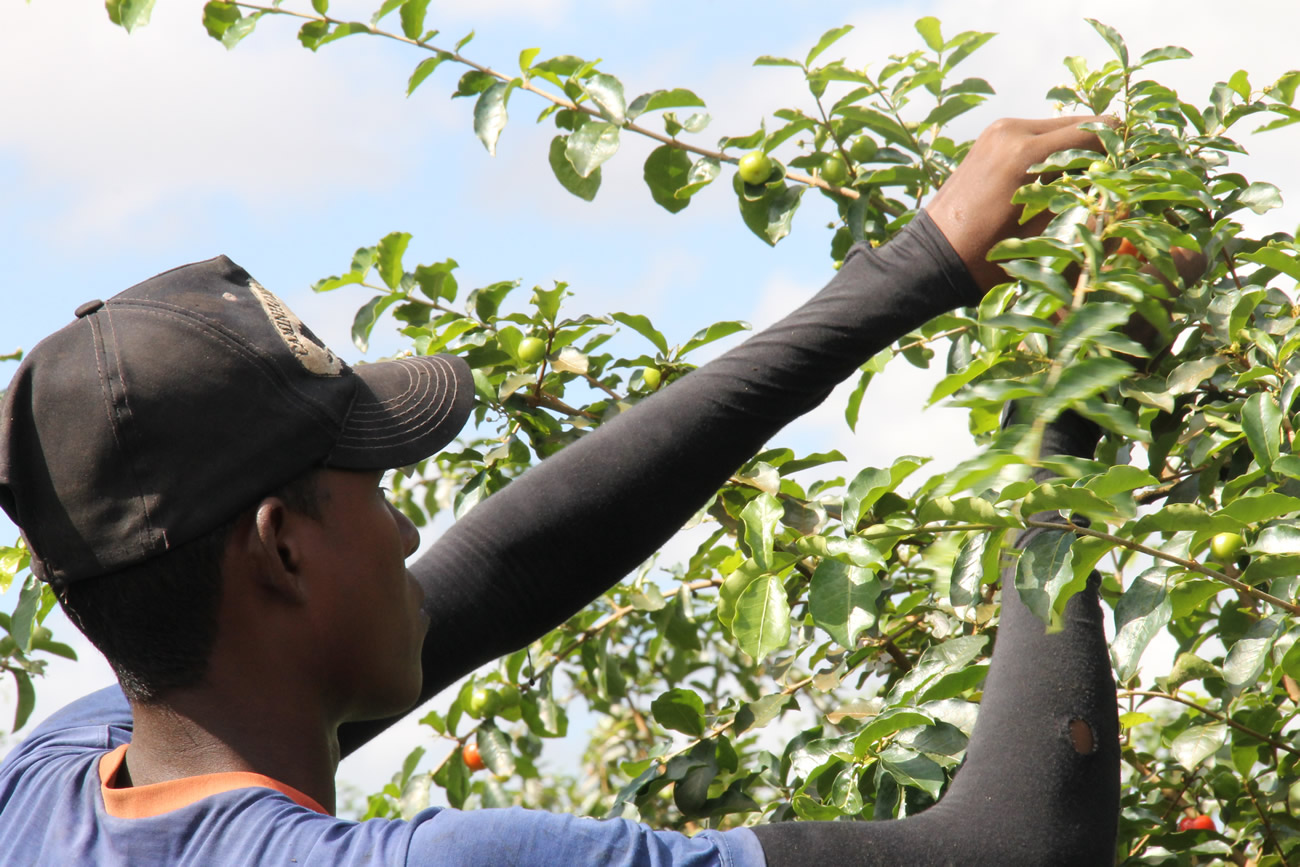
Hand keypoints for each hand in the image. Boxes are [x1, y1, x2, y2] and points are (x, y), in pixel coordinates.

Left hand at [928, 116, 1112, 292]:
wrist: (931, 258)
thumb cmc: (987, 259)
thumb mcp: (1045, 238)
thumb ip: (1087, 206)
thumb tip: (1128, 191)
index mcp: (1027, 152)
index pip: (1097, 132)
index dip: (1123, 150)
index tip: (1138, 170)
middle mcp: (1012, 130)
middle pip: (1079, 125)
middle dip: (1102, 149)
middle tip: (1118, 179)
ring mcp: (998, 131)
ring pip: (1058, 129)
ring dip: (1077, 150)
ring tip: (1087, 184)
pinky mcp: (990, 138)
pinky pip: (1035, 136)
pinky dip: (1052, 152)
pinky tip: (1057, 182)